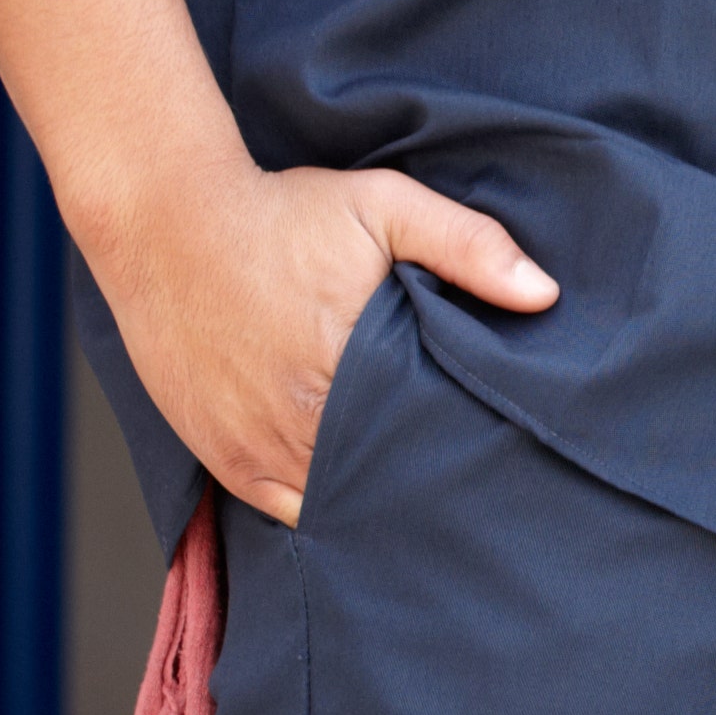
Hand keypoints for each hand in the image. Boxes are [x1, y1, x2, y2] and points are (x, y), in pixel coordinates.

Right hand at [87, 163, 554, 525]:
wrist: (170, 224)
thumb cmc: (285, 213)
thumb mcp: (387, 206)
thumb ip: (469, 246)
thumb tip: (545, 295)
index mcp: (349, 366)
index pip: (427, 437)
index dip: (462, 443)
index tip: (495, 440)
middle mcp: (298, 420)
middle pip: (382, 476)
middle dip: (423, 475)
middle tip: (466, 471)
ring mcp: (253, 446)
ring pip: (333, 501)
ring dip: (372, 492)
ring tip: (417, 485)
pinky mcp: (221, 455)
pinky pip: (279, 509)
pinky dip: (318, 504)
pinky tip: (353, 491)